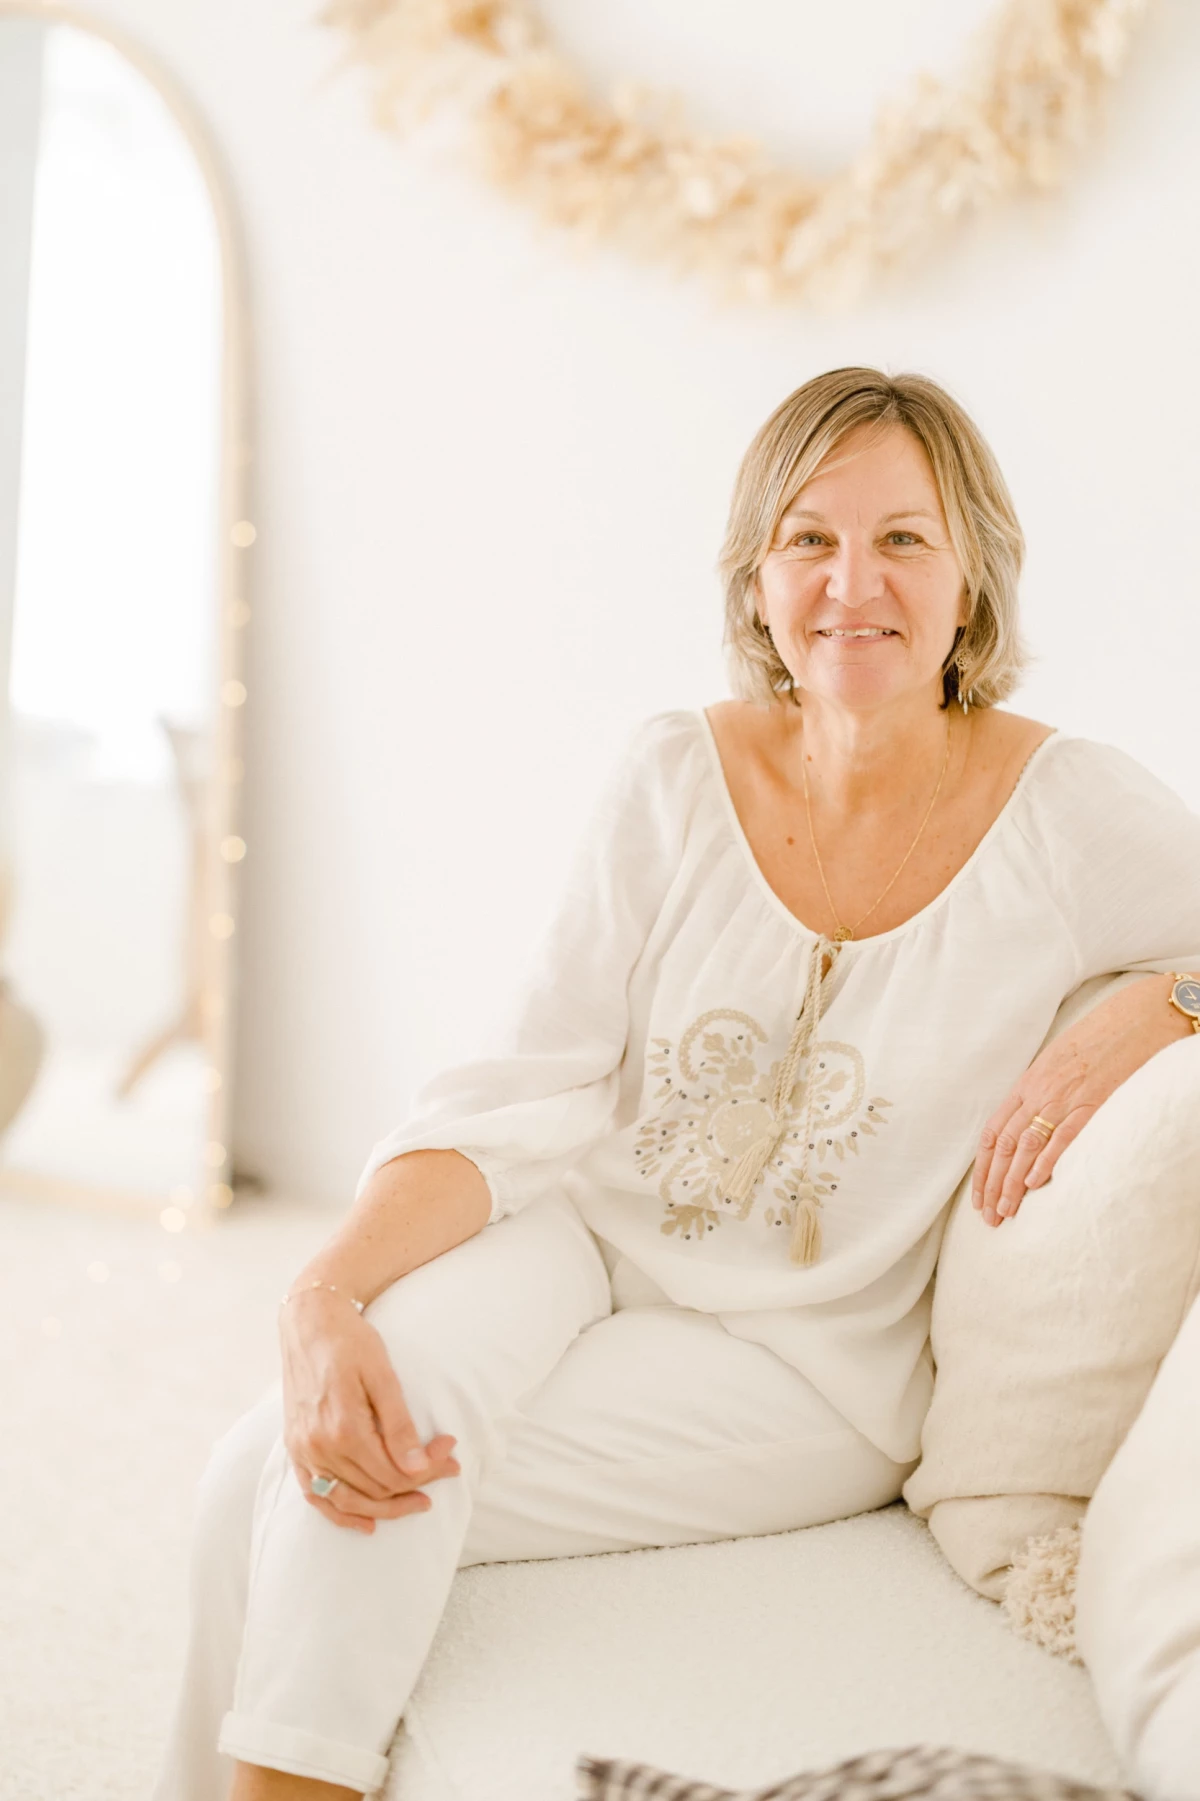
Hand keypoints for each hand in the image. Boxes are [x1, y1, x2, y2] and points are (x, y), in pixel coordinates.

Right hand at [280, 1288, 460, 1534]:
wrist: (309, 1321)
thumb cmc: (350, 1342)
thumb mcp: (383, 1375)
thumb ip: (398, 1425)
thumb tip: (419, 1468)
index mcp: (343, 1428)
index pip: (393, 1471)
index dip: (428, 1470)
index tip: (451, 1451)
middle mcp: (318, 1447)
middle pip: (374, 1487)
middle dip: (415, 1485)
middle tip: (447, 1470)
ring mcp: (303, 1451)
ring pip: (348, 1500)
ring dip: (385, 1508)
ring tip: (417, 1503)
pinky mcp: (294, 1449)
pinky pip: (316, 1495)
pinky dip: (340, 1514)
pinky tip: (366, 1523)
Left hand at [972, 974, 1189, 1227]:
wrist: (1133, 1019)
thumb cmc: (1096, 1041)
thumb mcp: (1057, 1064)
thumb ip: (1040, 1094)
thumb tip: (1029, 1126)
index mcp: (1027, 1084)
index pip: (994, 1133)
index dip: (983, 1168)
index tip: (979, 1196)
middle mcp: (1039, 1092)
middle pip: (1006, 1145)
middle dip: (993, 1184)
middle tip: (989, 1216)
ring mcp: (1064, 1098)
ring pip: (1028, 1146)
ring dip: (1013, 1182)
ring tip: (1006, 1211)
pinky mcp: (1092, 1103)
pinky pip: (1063, 1137)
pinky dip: (1046, 1162)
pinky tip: (1035, 1185)